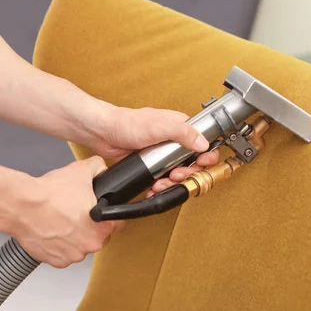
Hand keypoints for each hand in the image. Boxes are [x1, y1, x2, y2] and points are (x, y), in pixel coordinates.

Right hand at [10, 156, 122, 267]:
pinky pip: (62, 254)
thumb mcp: (81, 171)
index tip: (102, 214)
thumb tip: (101, 168)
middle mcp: (89, 246)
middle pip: (97, 237)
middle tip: (76, 213)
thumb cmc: (49, 194)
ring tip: (61, 221)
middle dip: (89, 226)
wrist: (22, 205)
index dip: (110, 216)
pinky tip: (52, 230)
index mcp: (101, 228)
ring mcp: (71, 256)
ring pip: (79, 246)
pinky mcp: (55, 261)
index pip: (118, 225)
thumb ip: (97, 168)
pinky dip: (58, 245)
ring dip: (73, 237)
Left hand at [86, 101, 219, 195]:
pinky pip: (163, 178)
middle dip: (186, 173)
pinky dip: (161, 185)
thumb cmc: (127, 123)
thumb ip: (183, 133)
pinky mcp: (153, 164)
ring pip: (178, 173)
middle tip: (176, 175)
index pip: (203, 143)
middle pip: (192, 163)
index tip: (201, 163)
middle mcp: (174, 140)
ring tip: (162, 183)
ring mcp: (163, 154)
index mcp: (180, 127)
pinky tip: (155, 187)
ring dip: (172, 182)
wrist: (104, 133)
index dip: (206, 156)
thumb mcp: (159, 126)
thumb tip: (203, 143)